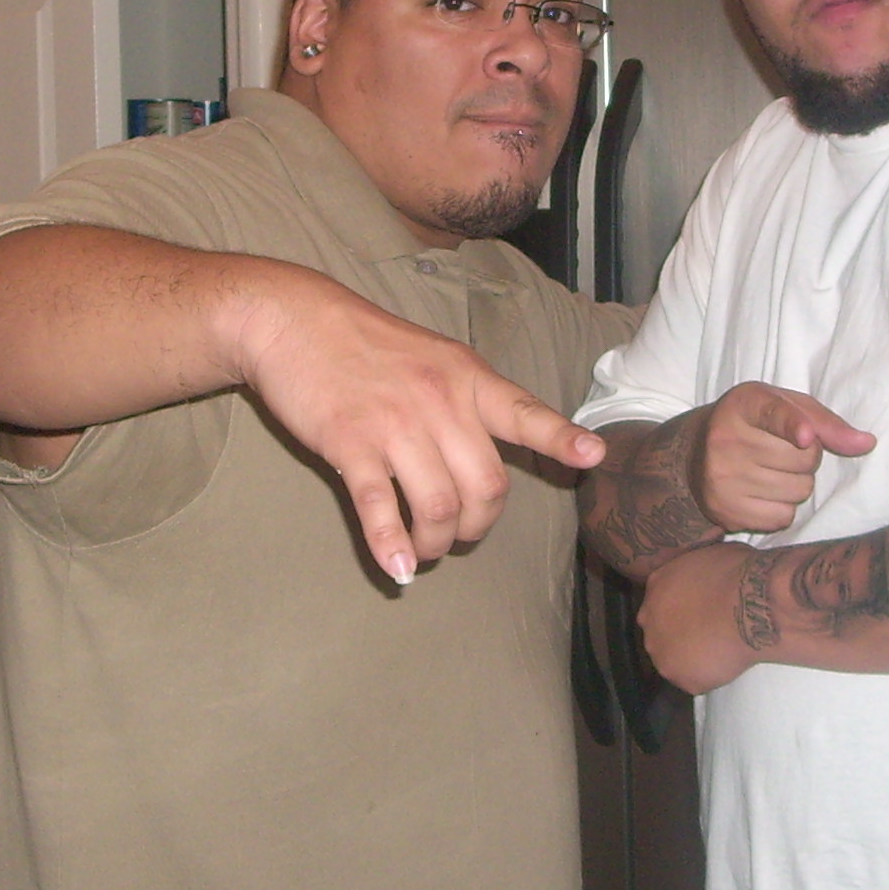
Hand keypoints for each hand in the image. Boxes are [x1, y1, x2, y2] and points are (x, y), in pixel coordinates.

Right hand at [235, 267, 602, 582]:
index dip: (560, 438)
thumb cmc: (366, 344)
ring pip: (438, 506)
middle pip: (486, 486)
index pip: (525, 413)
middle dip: (478, 526)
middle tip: (460, 535)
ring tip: (425, 550)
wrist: (294, 321)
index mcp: (467, 378)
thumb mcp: (433, 356)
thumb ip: (464, 400)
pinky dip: (391, 545)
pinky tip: (396, 568)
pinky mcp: (351, 443)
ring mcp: (396, 424)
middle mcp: (440, 402)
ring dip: (435, 544)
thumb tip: (484, 455)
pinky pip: (381, 507)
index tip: (594, 456)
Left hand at [638, 542, 763, 693]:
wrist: (750, 606)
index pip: (661, 601)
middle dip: (680, 633)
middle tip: (709, 632)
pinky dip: (709, 676)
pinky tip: (727, 664)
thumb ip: (696, 572)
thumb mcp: (709, 556)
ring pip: (673, 659)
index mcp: (657, 584)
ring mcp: (662, 652)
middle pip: (660, 631)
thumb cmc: (738, 573)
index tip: (701, 611)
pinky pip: (695, 680)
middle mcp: (650, 619)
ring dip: (691, 657)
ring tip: (719, 651)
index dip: (682, 609)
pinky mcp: (682, 679)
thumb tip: (706, 574)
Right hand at [693, 383, 875, 533]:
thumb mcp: (787, 407)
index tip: (806, 436)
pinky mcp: (725, 510)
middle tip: (782, 450)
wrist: (697, 455)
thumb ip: (827, 423)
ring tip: (770, 470)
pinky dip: (783, 508)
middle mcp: (726, 440)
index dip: (792, 425)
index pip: (773, 414)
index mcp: (744, 404)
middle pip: (804, 459)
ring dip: (796, 484)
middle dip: (807, 457)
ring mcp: (722, 478)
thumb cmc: (755, 424)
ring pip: (799, 491)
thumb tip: (867, 444)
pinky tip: (762, 492)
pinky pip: (784, 517)